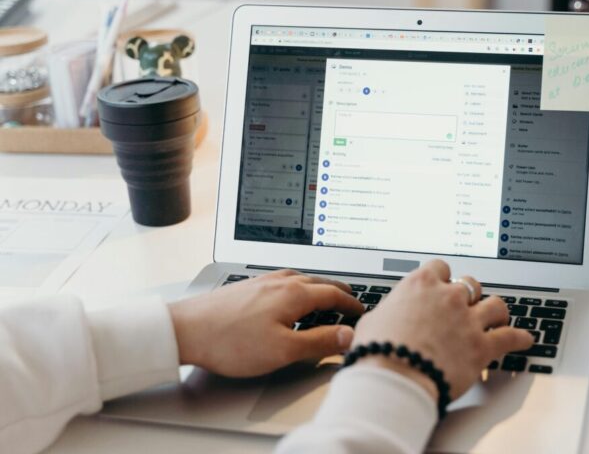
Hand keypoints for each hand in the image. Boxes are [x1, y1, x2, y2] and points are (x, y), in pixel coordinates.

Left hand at [168, 269, 363, 376]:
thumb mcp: (283, 350)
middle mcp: (280, 281)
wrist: (184, 329)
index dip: (352, 304)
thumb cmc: (231, 341)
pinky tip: (288, 292)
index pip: (334, 295)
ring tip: (324, 294)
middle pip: (319, 281)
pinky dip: (298, 285)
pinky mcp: (246, 286)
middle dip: (338, 291)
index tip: (362, 311)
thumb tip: (349, 335)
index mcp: (295, 294)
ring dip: (318, 286)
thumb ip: (320, 342)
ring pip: (300, 278)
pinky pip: (283, 280)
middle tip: (351, 299)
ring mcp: (262, 281)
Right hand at [352, 260, 532, 399]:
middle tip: (466, 306)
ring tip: (497, 318)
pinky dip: (520, 338)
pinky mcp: (482, 346)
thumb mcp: (373, 321)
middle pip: (470, 284)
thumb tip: (385, 317)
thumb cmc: (378, 351)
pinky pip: (510, 337)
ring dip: (496, 312)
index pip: (440, 268)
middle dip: (469, 295)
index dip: (442, 278)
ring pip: (496, 305)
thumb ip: (388, 312)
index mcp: (421, 285)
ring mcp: (468, 320)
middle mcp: (448, 297)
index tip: (442, 286)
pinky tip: (525, 339)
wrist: (394, 379)